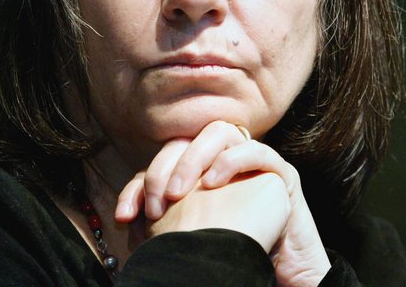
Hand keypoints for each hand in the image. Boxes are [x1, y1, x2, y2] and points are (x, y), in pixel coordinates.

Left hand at [114, 121, 330, 285]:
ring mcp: (252, 162)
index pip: (160, 163)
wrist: (280, 275)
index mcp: (198, 173)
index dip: (138, 186)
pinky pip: (256, 150)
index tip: (125, 217)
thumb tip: (125, 220)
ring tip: (179, 193)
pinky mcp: (280, 172)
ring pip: (218, 132)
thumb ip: (159, 223)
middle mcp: (223, 159)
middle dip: (163, 169)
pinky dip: (230, 160)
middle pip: (185, 141)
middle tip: (157, 204)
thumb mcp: (187, 238)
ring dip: (193, 158)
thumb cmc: (234, 255)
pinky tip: (213, 183)